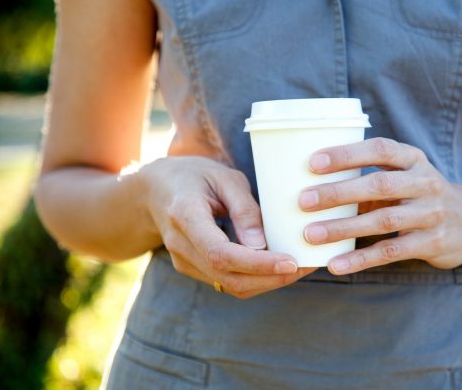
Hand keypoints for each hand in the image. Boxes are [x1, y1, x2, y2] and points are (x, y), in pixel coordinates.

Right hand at [140, 156, 315, 297]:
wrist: (156, 190)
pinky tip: (278, 267)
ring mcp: (183, 261)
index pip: (221, 253)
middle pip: (227, 277)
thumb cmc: (195, 176)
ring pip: (229, 286)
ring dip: (267, 282)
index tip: (290, 262)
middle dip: (270, 278)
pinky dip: (255, 279)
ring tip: (299, 267)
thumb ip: (244, 209)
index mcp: (184, 216)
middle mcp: (180, 244)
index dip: (257, 264)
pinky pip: (226, 282)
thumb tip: (262, 245)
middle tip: (305, 266)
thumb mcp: (224, 177)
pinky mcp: (192, 268)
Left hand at [298, 138, 461, 273]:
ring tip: (311, 234)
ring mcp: (431, 213)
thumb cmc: (419, 196)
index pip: (379, 149)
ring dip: (343, 228)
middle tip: (303, 200)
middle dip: (338, 192)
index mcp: (413, 159)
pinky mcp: (432, 243)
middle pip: (378, 184)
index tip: (313, 162)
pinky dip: (361, 259)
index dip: (346, 154)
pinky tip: (335, 264)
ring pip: (382, 220)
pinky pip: (391, 251)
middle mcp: (425, 182)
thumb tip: (312, 184)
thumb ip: (369, 178)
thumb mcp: (403, 177)